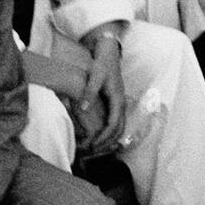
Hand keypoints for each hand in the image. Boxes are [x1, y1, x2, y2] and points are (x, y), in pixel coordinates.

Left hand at [76, 31, 125, 153]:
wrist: (110, 53)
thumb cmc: (102, 64)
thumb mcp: (95, 77)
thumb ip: (89, 93)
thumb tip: (82, 108)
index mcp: (117, 99)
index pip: (113, 124)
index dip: (104, 137)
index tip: (94, 145)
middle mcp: (121, 103)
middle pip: (119, 129)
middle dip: (108, 142)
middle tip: (94, 151)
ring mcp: (120, 103)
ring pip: (120, 127)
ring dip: (110, 139)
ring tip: (97, 147)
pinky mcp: (117, 102)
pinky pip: (117, 121)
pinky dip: (111, 131)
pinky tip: (101, 135)